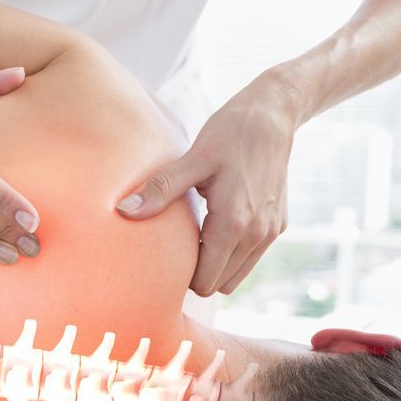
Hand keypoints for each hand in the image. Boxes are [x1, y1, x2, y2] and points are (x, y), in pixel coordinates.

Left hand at [115, 82, 295, 295]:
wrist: (272, 115)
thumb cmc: (229, 134)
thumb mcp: (191, 160)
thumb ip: (159, 190)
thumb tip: (123, 212)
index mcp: (233, 225)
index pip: (205, 283)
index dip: (182, 277)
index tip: (164, 257)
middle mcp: (256, 235)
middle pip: (220, 285)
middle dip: (197, 274)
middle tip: (174, 248)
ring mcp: (270, 231)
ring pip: (237, 276)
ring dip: (215, 266)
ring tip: (194, 238)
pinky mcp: (277, 224)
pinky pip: (250, 257)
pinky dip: (231, 253)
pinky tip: (214, 227)